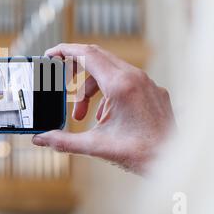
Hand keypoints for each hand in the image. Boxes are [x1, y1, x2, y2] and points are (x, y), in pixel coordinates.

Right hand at [32, 44, 174, 174]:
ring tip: (82, 116)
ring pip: (110, 70)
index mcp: (120, 84)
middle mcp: (135, 77)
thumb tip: (39, 140)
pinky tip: (105, 117)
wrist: (174, 162)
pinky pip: (125, 80)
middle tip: (62, 83)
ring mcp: (147, 82)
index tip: (50, 54)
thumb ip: (63, 141)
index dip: (65, 51)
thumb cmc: (140, 154)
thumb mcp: (95, 146)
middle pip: (97, 58)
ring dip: (90, 88)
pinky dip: (108, 92)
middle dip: (75, 70)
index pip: (86, 54)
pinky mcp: (154, 91)